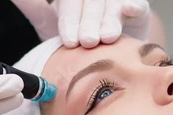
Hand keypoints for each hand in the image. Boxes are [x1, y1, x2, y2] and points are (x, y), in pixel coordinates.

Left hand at [12, 0, 150, 47]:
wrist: (110, 51)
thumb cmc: (77, 36)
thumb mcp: (50, 21)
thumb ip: (33, 6)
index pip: (70, 2)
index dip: (69, 18)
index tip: (69, 40)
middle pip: (91, 0)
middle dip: (88, 20)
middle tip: (86, 42)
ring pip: (112, 2)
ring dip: (109, 18)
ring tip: (106, 38)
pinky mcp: (138, 5)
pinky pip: (137, 3)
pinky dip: (133, 5)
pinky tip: (129, 10)